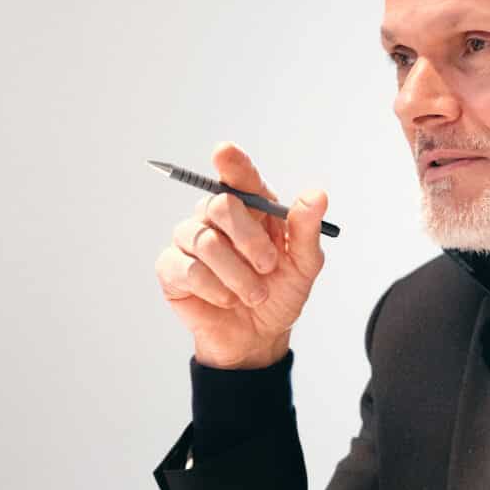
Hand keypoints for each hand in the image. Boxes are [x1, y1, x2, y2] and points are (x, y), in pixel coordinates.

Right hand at [155, 142, 328, 368]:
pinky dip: (213, 288)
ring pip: (205, 241)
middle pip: (219, 204)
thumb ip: (307, 228)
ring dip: (237, 274)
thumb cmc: (280, 294)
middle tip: (268, 265)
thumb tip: (317, 194)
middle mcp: (216, 217)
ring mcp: (190, 241)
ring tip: (254, 294)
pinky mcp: (172, 269)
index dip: (231, 163)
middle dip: (249, 239)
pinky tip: (226, 299)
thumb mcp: (304, 264)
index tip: (224, 152)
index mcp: (251, 208)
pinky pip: (185, 268)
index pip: (238, 176)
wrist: (259, 337)